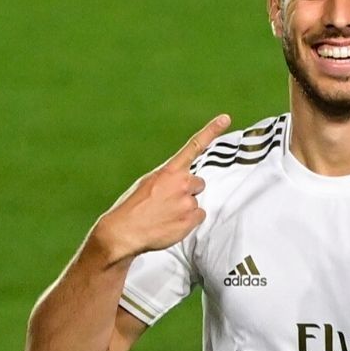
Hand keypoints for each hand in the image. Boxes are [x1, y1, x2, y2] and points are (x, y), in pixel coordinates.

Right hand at [92, 114, 229, 263]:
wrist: (124, 232)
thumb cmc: (132, 207)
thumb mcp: (147, 183)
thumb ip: (168, 178)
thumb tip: (180, 181)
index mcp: (169, 171)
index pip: (194, 146)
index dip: (211, 131)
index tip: (225, 118)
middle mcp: (181, 183)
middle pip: (198, 183)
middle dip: (187, 191)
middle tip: (168, 201)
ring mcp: (188, 201)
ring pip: (196, 202)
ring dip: (185, 208)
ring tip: (165, 215)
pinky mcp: (191, 219)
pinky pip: (198, 217)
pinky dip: (187, 222)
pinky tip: (171, 224)